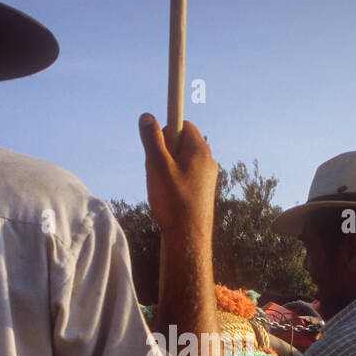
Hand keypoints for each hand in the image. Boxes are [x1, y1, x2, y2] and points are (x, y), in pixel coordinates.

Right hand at [138, 113, 216, 237]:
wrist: (188, 238)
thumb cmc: (173, 201)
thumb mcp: (157, 166)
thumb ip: (152, 139)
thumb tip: (147, 117)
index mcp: (200, 150)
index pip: (184, 125)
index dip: (167, 130)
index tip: (156, 144)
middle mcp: (208, 161)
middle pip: (182, 143)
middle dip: (165, 151)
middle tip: (155, 169)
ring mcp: (207, 177)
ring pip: (182, 161)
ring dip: (167, 168)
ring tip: (161, 187)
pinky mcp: (204, 191)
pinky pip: (186, 176)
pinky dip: (174, 181)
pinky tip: (168, 197)